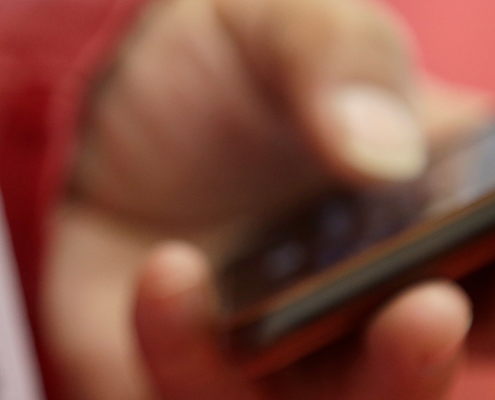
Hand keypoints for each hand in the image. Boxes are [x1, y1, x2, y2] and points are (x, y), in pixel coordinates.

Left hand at [41, 0, 492, 397]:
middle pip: (425, 363)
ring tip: (322, 310)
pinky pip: (196, 390)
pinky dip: (184, 342)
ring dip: (346, 381)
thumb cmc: (218, 69)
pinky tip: (169, 270)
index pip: (494, 268)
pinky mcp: (194, 371)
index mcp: (425, 213)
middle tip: (432, 309)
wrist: (109, 115)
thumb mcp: (278, 28)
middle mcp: (365, 297)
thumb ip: (335, 59)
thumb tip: (385, 156)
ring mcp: (283, 348)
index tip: (490, 257)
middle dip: (429, 359)